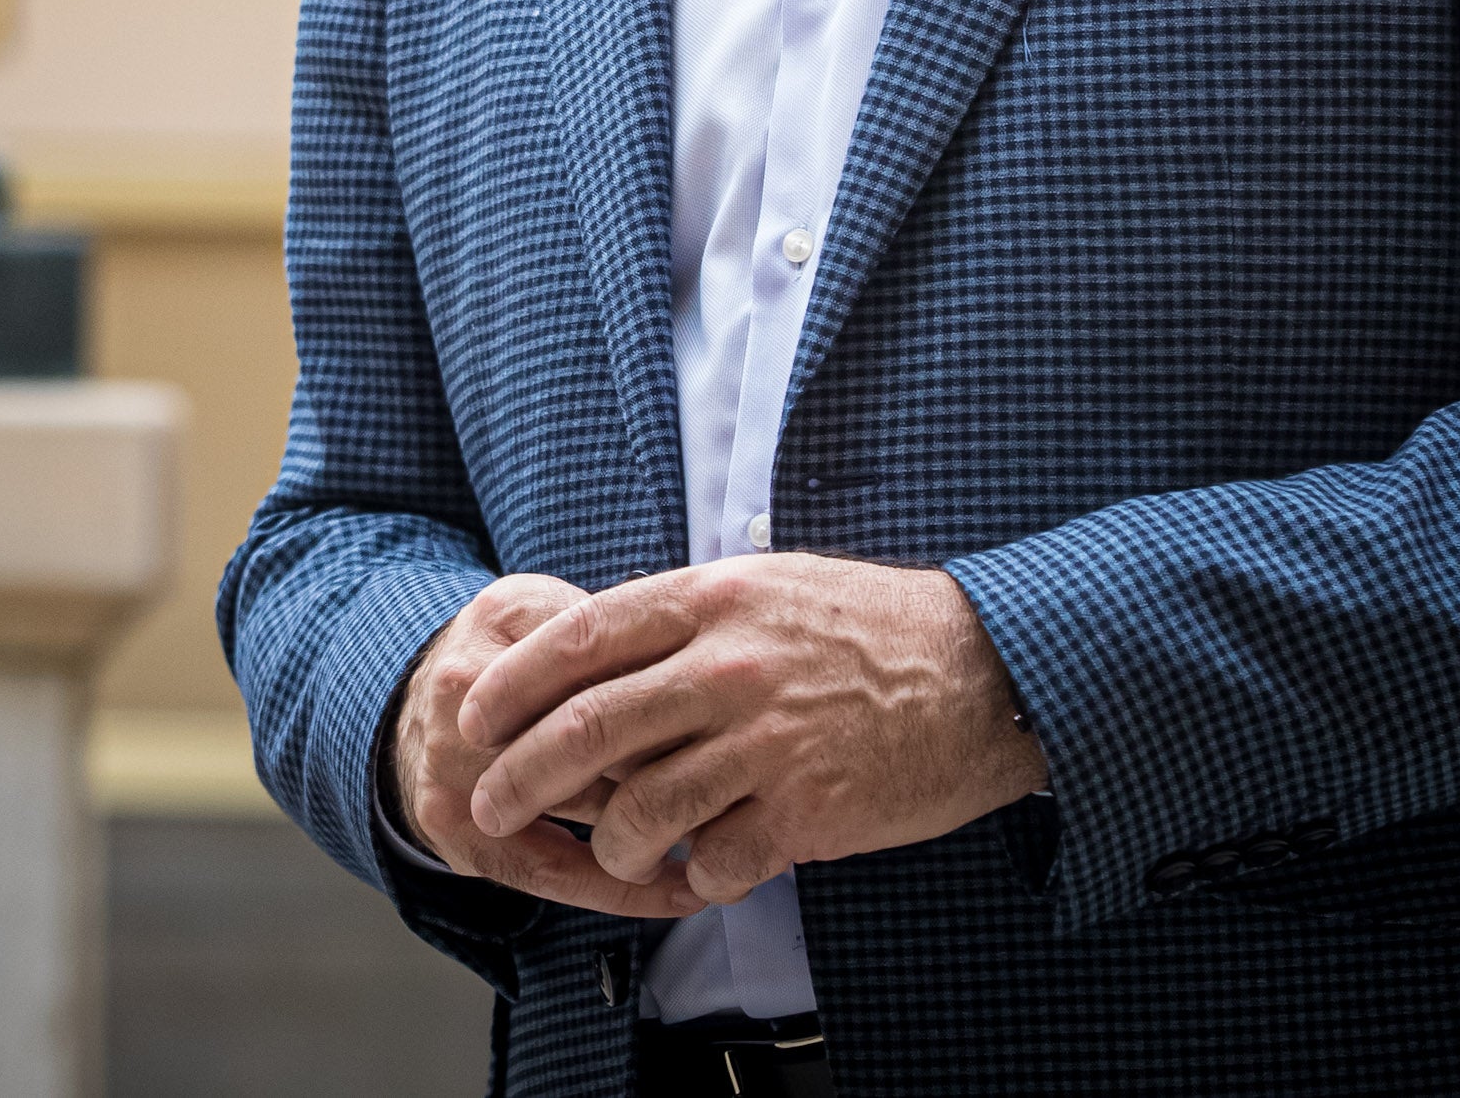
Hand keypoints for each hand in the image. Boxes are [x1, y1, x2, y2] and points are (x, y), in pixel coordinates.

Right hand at [388, 575, 707, 920]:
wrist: (407, 706)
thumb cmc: (506, 657)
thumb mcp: (545, 607)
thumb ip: (609, 630)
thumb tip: (698, 675)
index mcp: (504, 626)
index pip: (612, 667)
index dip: (677, 696)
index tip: (733, 717)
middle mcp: (471, 702)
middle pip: (601, 741)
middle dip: (677, 761)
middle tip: (743, 777)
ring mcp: (458, 775)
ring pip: (586, 809)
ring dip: (663, 824)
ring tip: (730, 832)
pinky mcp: (460, 836)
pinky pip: (556, 874)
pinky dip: (626, 888)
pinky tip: (682, 890)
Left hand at [459, 555, 1044, 905]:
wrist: (987, 672)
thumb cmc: (870, 627)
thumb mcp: (768, 585)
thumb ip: (684, 616)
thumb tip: (594, 647)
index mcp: (712, 601)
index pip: (579, 640)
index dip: (511, 683)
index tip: (472, 714)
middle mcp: (730, 667)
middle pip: (587, 729)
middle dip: (519, 774)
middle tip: (487, 803)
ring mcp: (768, 742)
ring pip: (639, 808)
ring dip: (606, 841)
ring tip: (608, 849)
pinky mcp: (807, 811)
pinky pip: (713, 859)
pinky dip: (690, 873)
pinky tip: (699, 867)